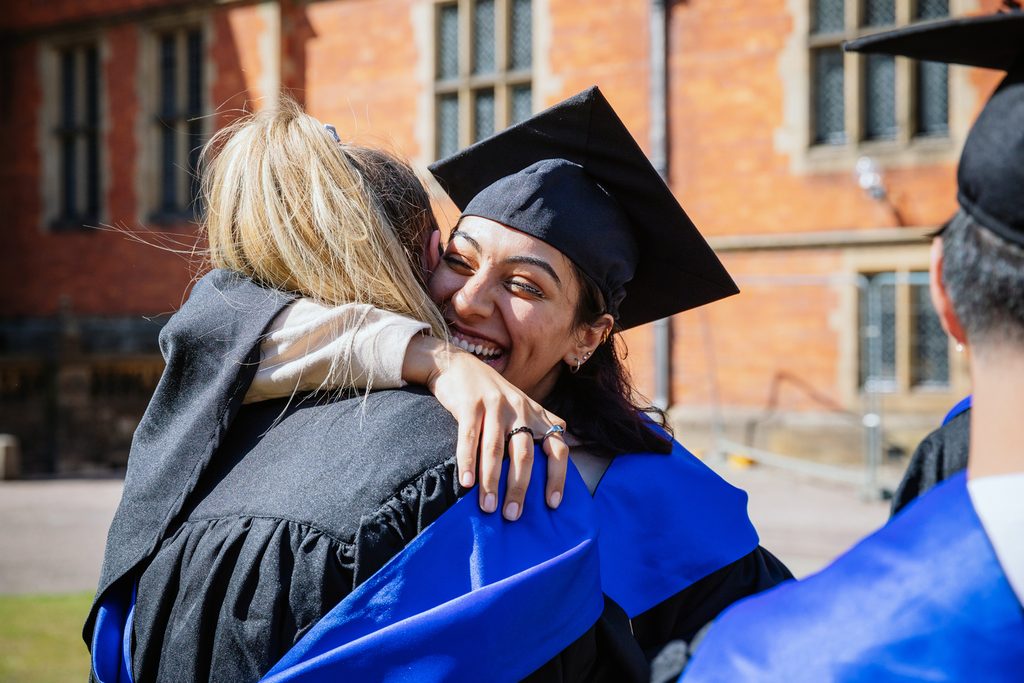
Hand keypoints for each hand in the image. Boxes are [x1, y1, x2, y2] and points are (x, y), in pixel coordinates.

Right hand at [405, 337, 567, 519]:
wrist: (458, 365)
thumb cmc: (492, 395)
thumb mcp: (522, 406)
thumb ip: (540, 426)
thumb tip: (564, 452)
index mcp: (536, 414)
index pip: (558, 447)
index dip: (558, 477)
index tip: (551, 504)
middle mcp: (520, 410)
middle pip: (525, 455)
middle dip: (520, 488)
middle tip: (513, 515)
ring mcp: (495, 406)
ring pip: (497, 450)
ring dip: (492, 481)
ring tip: (489, 507)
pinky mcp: (471, 404)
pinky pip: (470, 439)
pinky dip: (468, 462)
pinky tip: (466, 483)